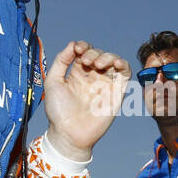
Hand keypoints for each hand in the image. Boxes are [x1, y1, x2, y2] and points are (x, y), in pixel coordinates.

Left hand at [43, 41, 130, 161]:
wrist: (69, 133)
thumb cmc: (58, 112)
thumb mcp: (53, 82)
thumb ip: (61, 61)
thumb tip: (73, 44)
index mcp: (77, 73)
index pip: (84, 52)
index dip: (82, 46)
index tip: (77, 50)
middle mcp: (92, 77)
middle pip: (98, 54)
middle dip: (92, 52)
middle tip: (85, 61)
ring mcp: (105, 84)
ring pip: (112, 60)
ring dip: (106, 56)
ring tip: (97, 64)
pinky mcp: (116, 92)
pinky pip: (125, 73)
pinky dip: (123, 63)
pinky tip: (115, 63)